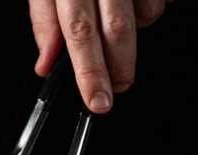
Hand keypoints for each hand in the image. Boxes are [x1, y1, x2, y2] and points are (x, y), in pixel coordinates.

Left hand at [29, 0, 170, 112]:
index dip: (89, 72)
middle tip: (117, 87)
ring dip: (137, 30)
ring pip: (146, 15)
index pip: (78, 32)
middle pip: (118, 29)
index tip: (98, 102)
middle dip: (120, 68)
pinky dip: (152, 5)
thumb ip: (45, 22)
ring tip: (120, 17)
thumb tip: (45, 65)